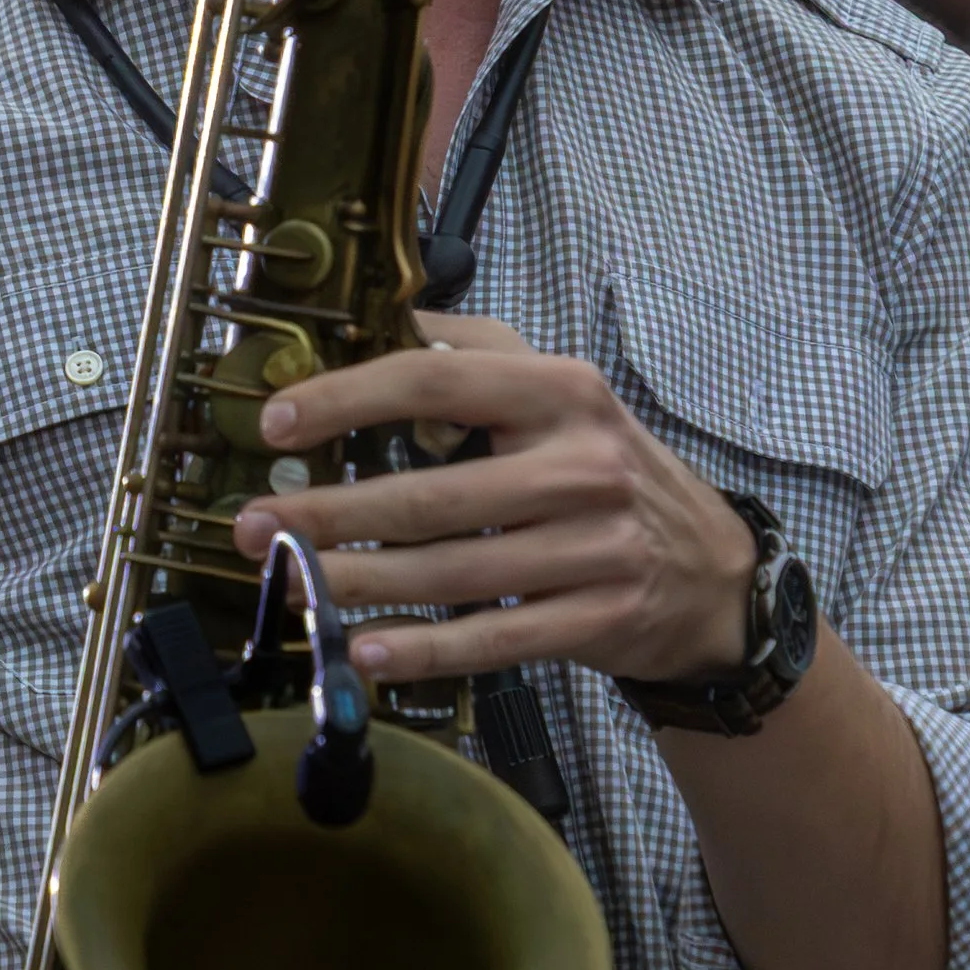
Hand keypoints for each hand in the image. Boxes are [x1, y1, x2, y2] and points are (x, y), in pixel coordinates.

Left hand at [227, 312, 756, 686]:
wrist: (712, 574)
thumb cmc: (611, 474)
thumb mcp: (565, 396)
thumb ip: (482, 355)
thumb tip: (389, 319)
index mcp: (563, 393)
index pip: (438, 380)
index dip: (348, 399)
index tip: (279, 423)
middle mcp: (583, 464)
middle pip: (430, 494)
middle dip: (330, 513)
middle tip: (257, 525)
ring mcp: (596, 546)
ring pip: (451, 572)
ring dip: (358, 582)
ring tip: (290, 582)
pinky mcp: (599, 618)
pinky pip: (493, 637)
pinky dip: (422, 649)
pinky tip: (364, 651)